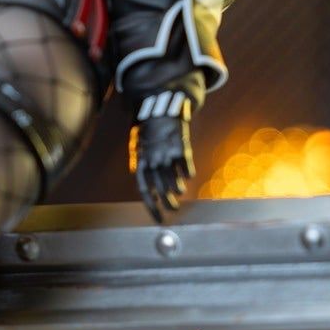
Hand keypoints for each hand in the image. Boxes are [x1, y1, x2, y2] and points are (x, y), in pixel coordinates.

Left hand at [128, 91, 194, 222]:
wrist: (161, 110)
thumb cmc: (152, 135)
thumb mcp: (143, 151)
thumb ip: (148, 170)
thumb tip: (154, 195)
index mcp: (141, 161)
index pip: (144, 190)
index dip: (152, 207)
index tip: (159, 220)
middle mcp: (153, 160)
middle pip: (161, 190)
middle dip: (168, 204)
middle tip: (173, 210)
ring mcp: (167, 154)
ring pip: (175, 182)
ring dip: (178, 190)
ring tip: (179, 191)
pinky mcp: (181, 147)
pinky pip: (187, 168)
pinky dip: (188, 174)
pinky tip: (188, 174)